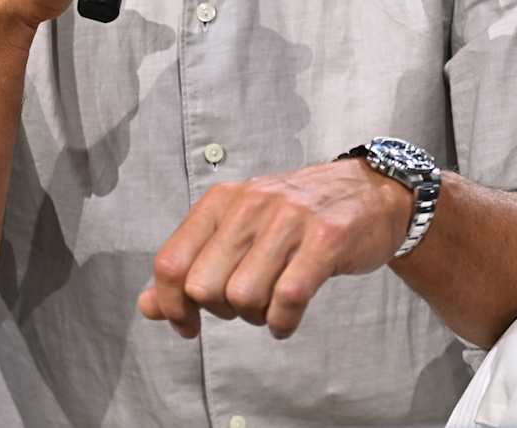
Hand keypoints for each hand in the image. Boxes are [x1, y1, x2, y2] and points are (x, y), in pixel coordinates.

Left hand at [137, 158, 412, 339]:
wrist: (368, 191)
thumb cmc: (295, 217)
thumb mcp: (237, 229)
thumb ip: (191, 265)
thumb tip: (148, 307)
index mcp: (222, 200)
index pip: (171, 263)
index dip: (171, 305)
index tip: (188, 325)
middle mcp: (250, 204)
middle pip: (204, 287)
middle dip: (219, 311)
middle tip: (241, 306)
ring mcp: (289, 219)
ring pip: (244, 295)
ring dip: (253, 317)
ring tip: (268, 307)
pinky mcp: (326, 239)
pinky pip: (288, 298)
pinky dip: (282, 322)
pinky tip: (286, 321)